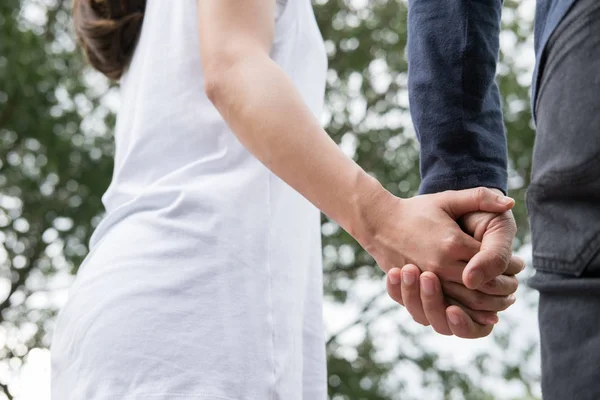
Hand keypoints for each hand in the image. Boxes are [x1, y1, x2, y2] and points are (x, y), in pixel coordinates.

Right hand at [384, 201, 523, 337]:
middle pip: (482, 287)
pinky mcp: (419, 288)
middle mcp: (440, 265)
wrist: (379, 223)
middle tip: (515, 287)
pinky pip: (446, 306)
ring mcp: (427, 279)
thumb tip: (509, 202)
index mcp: (451, 243)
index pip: (491, 262)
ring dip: (487, 305)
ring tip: (502, 300)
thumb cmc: (415, 210)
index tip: (519, 265)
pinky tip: (479, 311)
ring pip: (466, 301)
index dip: (509, 266)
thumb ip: (479, 198)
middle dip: (502, 290)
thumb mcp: (447, 200)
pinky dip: (466, 312)